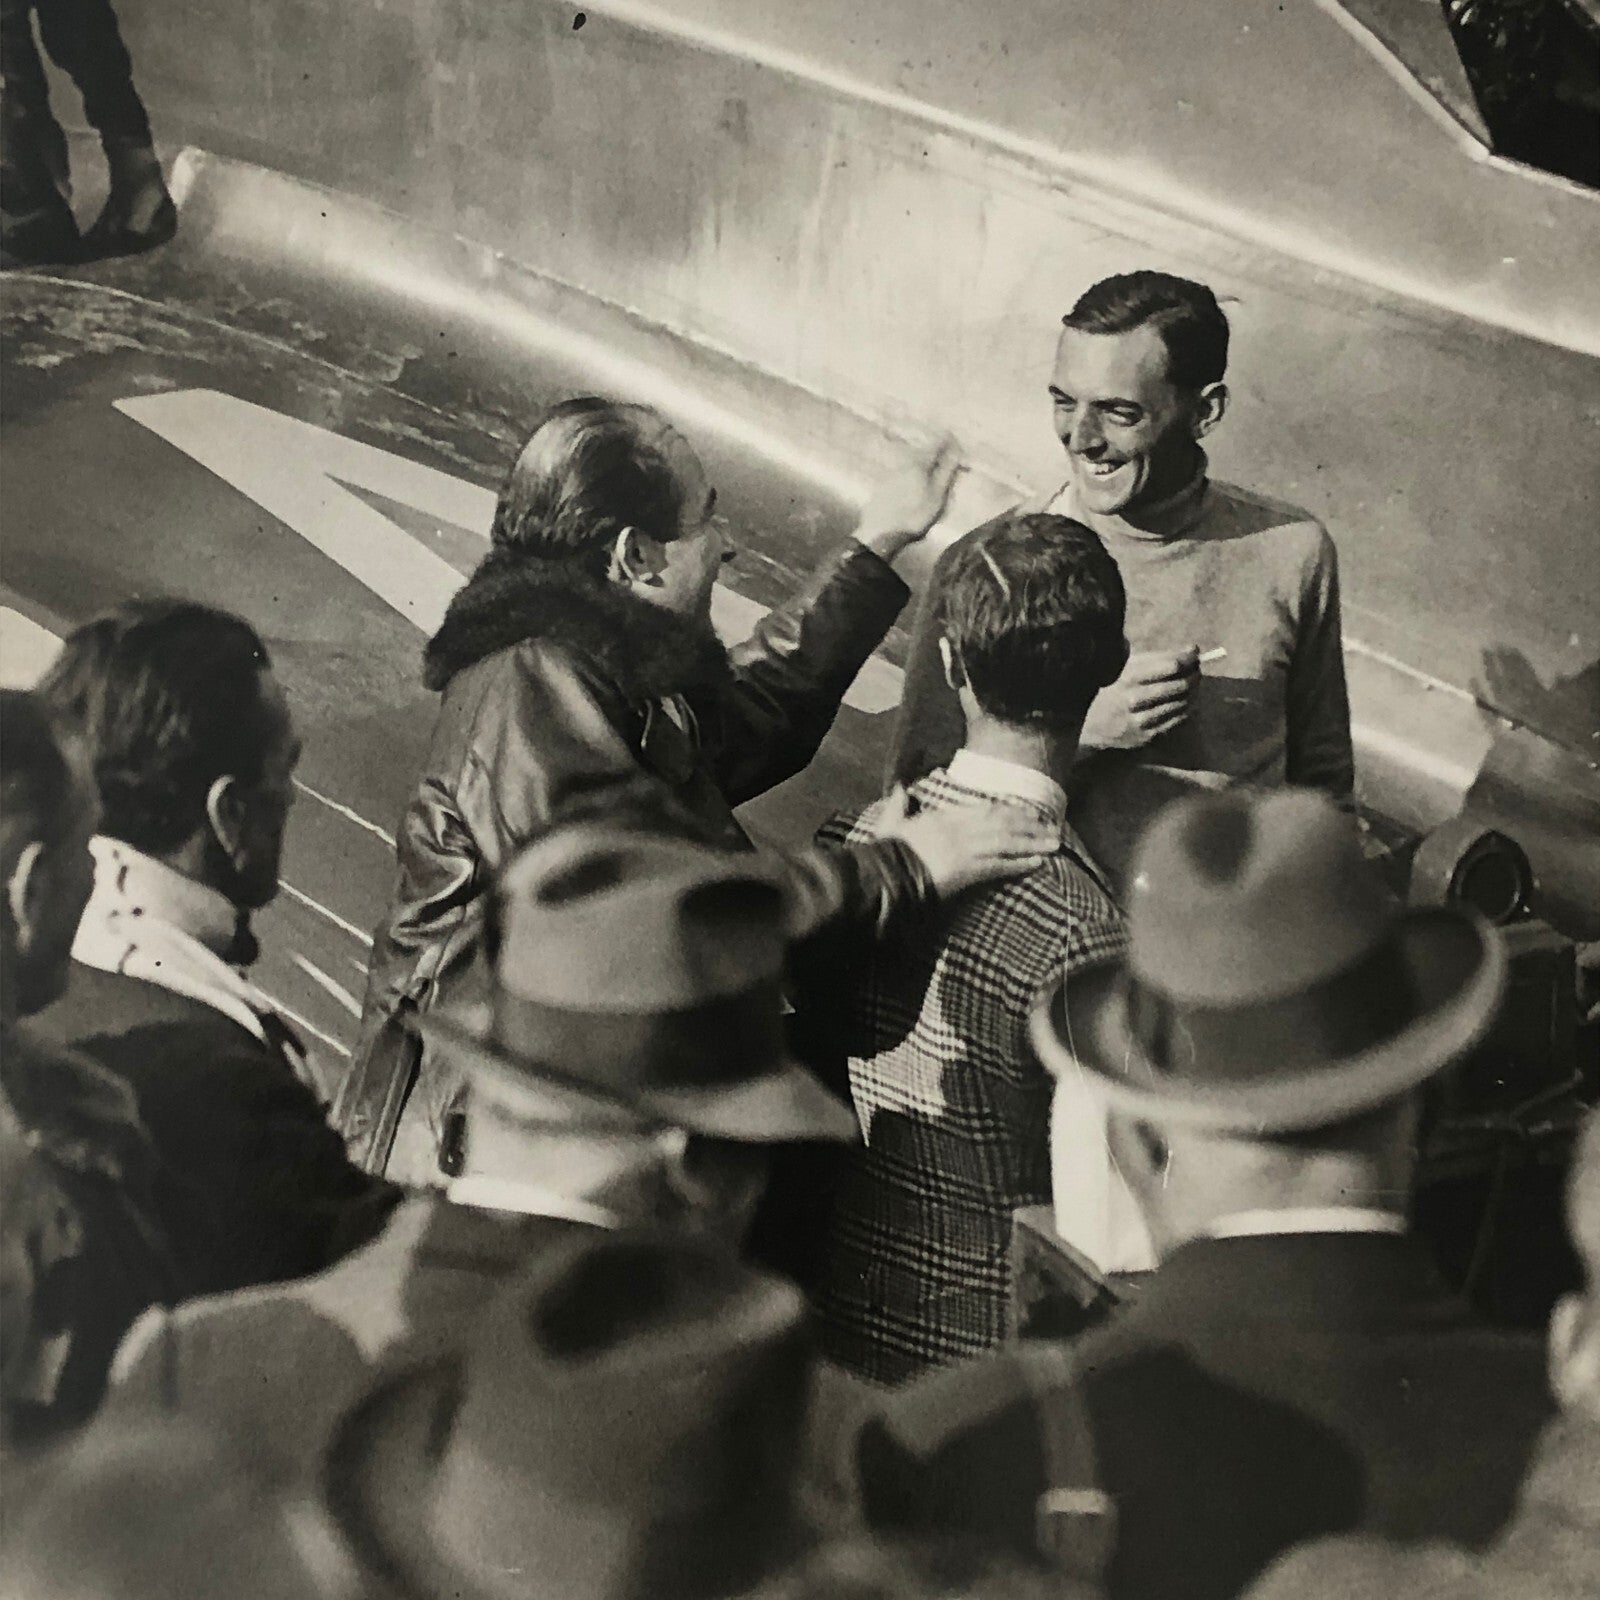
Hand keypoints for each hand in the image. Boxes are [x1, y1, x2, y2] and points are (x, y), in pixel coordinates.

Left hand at [853, 437, 962, 561]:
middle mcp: (904, 462)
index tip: (955, 440)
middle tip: (946, 452)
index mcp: (918, 463)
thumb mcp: (936, 495)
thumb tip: (955, 450)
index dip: (947, 440)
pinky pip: (903, 471)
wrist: (880, 532)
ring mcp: (891, 473)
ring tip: (933, 468)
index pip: (936, 443)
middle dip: (935, 450)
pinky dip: (912, 471)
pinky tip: (914, 481)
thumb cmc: (914, 515)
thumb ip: (945, 472)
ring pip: (911, 460)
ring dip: (923, 461)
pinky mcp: (883, 484)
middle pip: (922, 451)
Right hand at [877, 789, 1053, 896]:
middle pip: (1003, 823)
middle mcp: (961, 828)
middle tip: (1052, 829)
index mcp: (945, 817)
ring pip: (1008, 842)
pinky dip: (1020, 864)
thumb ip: (897, 804)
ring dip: (1033, 843)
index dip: (1010, 812)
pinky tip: (1037, 864)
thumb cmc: (888, 851)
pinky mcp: (970, 870)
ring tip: (1054, 845)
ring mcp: (967, 849)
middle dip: (1030, 826)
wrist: (890, 873)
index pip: (985, 810)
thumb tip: (899, 787)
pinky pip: (1001, 865)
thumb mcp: (890, 822)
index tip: (1028, 813)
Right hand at [1081, 648, 1199, 751]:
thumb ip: (1158, 658)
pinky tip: (1183, 701)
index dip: (1189, 658)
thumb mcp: (1125, 667)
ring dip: (1193, 692)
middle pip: (1181, 684)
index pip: (1172, 665)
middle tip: (1196, 671)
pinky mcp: (1148, 735)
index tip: (1194, 654)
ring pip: (1183, 703)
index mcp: (1129, 676)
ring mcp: (1142, 719)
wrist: (1089, 724)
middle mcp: (1136, 698)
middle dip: (1194, 675)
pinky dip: (1186, 708)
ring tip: (1191, 685)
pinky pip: (1178, 719)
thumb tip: (1193, 649)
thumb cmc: (1110, 688)